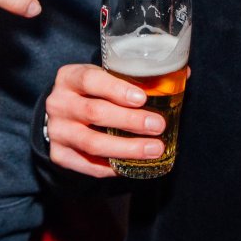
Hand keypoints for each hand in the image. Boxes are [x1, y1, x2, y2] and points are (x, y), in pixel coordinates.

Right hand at [44, 63, 166, 177]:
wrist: (59, 114)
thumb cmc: (90, 92)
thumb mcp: (104, 76)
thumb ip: (136, 76)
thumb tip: (183, 73)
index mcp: (69, 77)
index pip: (90, 79)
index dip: (116, 89)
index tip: (142, 98)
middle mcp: (58, 103)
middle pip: (94, 113)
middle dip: (130, 121)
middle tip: (158, 126)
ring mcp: (57, 131)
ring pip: (92, 143)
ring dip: (126, 148)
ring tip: (154, 149)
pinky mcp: (59, 155)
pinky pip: (88, 166)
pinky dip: (112, 166)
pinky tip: (132, 165)